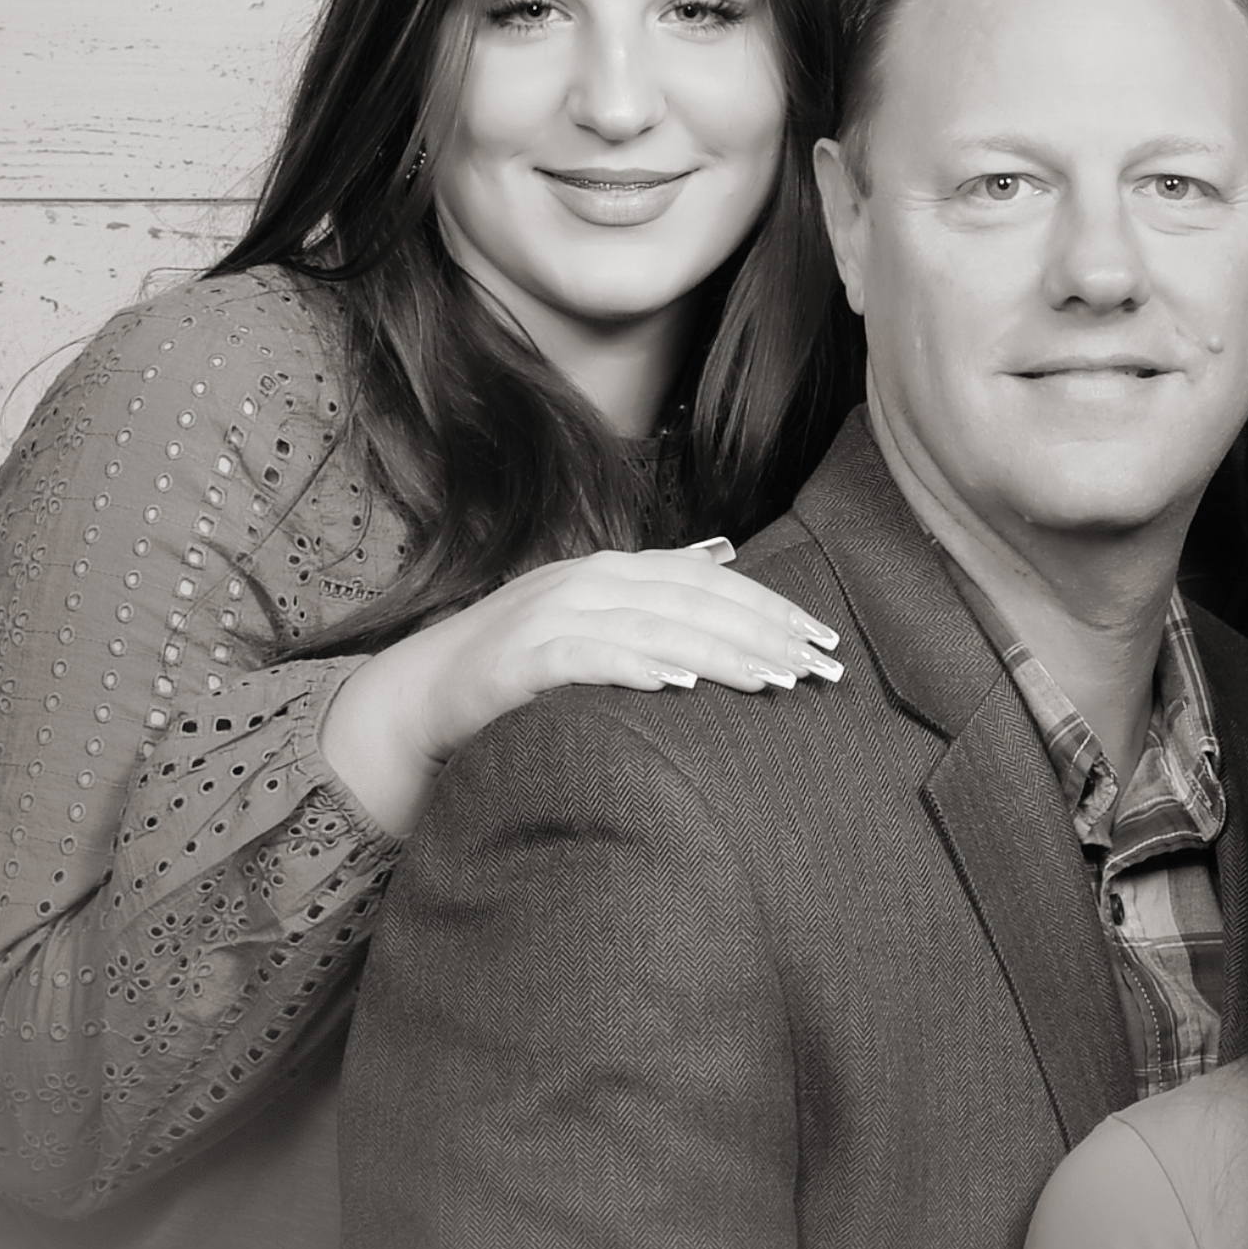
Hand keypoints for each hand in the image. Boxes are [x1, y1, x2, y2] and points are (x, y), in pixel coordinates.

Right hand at [321, 539, 841, 832]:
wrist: (423, 694)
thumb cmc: (519, 660)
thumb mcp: (592, 612)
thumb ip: (656, 584)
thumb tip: (722, 554)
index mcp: (614, 569)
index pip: (711, 583)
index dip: (771, 609)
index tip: (824, 641)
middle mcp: (589, 581)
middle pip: (694, 603)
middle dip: (764, 635)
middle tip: (819, 668)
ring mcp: (552, 614)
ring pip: (654, 628)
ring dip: (719, 654)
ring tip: (773, 681)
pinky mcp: (522, 657)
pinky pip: (588, 658)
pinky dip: (635, 667)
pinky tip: (679, 685)